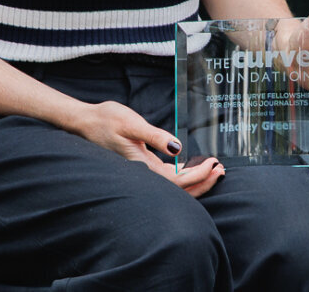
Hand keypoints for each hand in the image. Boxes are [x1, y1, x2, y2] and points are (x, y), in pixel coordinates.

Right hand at [71, 99, 224, 196]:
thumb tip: (177, 148)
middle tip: (222, 170)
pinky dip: (183, 174)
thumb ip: (155, 136)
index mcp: (142, 165)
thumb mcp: (132, 123)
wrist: (86, 122)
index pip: (177, 180)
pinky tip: (192, 167)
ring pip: (174, 185)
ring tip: (214, 170)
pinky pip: (167, 177)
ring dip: (195, 180)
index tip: (214, 163)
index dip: (199, 175)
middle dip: (203, 182)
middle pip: (179, 189)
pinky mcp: (142, 164)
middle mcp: (144, 173)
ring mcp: (142, 170)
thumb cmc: (107, 120)